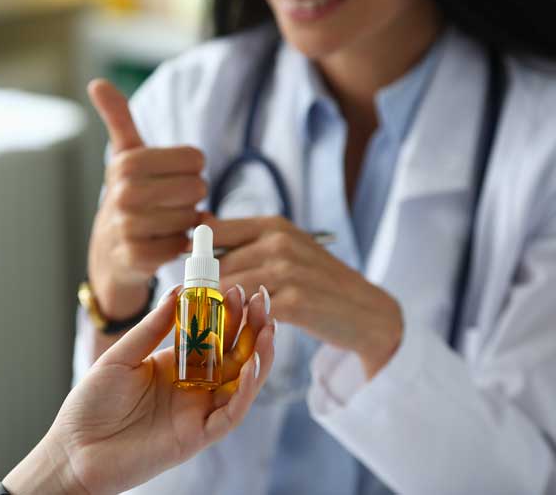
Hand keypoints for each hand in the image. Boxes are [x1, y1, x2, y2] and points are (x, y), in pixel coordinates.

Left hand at [3, 285, 275, 494]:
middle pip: (234, 355)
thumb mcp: (121, 356)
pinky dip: (247, 390)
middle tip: (262, 299)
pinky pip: (231, 413)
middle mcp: (193, 387)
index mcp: (176, 365)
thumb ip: (152, 328)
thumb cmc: (92, 403)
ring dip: (260, 356)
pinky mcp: (198, 435)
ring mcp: (198, 411)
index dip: (228, 313)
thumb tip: (179, 292)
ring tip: (269, 327)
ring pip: (242, 383)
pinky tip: (254, 364)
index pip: (213, 335)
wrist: (74, 450)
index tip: (237, 287)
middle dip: (252, 328)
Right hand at [87, 80, 206, 318]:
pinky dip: (179, 246)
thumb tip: (97, 82)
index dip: (192, 171)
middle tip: (170, 204)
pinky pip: (181, 245)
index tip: (172, 178)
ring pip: (191, 218)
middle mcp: (124, 193)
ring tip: (164, 223)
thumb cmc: (128, 198)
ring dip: (185, 223)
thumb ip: (118, 119)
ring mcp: (129, 226)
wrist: (109, 254)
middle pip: (197, 188)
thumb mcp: (124, 157)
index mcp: (127, 163)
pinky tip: (162, 243)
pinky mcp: (137, 257)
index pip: (194, 159)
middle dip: (190, 198)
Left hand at [209, 216, 402, 378]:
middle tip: (197, 311)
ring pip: (228, 290)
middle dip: (202, 290)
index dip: (195, 257)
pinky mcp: (294, 302)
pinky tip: (240, 332)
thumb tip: (198, 224)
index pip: (213, 232)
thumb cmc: (316, 282)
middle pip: (216, 266)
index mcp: (272, 226)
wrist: (365, 312)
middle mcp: (279, 242)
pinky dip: (239, 323)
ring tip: (213, 325)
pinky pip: (249, 312)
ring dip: (216, 310)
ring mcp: (288, 271)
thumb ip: (244, 241)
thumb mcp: (285, 250)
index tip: (190, 278)